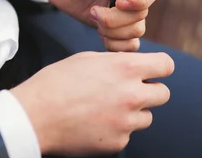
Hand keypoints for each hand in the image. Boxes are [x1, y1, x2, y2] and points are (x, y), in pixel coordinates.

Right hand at [11, 51, 173, 155]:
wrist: (35, 116)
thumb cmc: (57, 83)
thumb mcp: (89, 59)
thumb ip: (117, 62)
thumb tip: (132, 66)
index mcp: (126, 68)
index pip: (166, 65)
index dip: (160, 67)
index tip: (153, 71)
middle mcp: (132, 95)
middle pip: (163, 94)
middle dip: (150, 91)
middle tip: (130, 91)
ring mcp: (126, 122)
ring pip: (147, 117)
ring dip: (134, 113)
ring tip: (106, 109)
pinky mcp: (117, 143)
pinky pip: (127, 135)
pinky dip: (116, 130)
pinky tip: (95, 123)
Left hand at [31, 0, 164, 50]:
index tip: (119, 1)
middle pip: (143, 13)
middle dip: (118, 17)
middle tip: (95, 11)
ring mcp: (123, 10)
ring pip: (136, 30)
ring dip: (114, 30)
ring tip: (93, 16)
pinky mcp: (112, 26)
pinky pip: (127, 44)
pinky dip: (115, 44)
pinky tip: (99, 34)